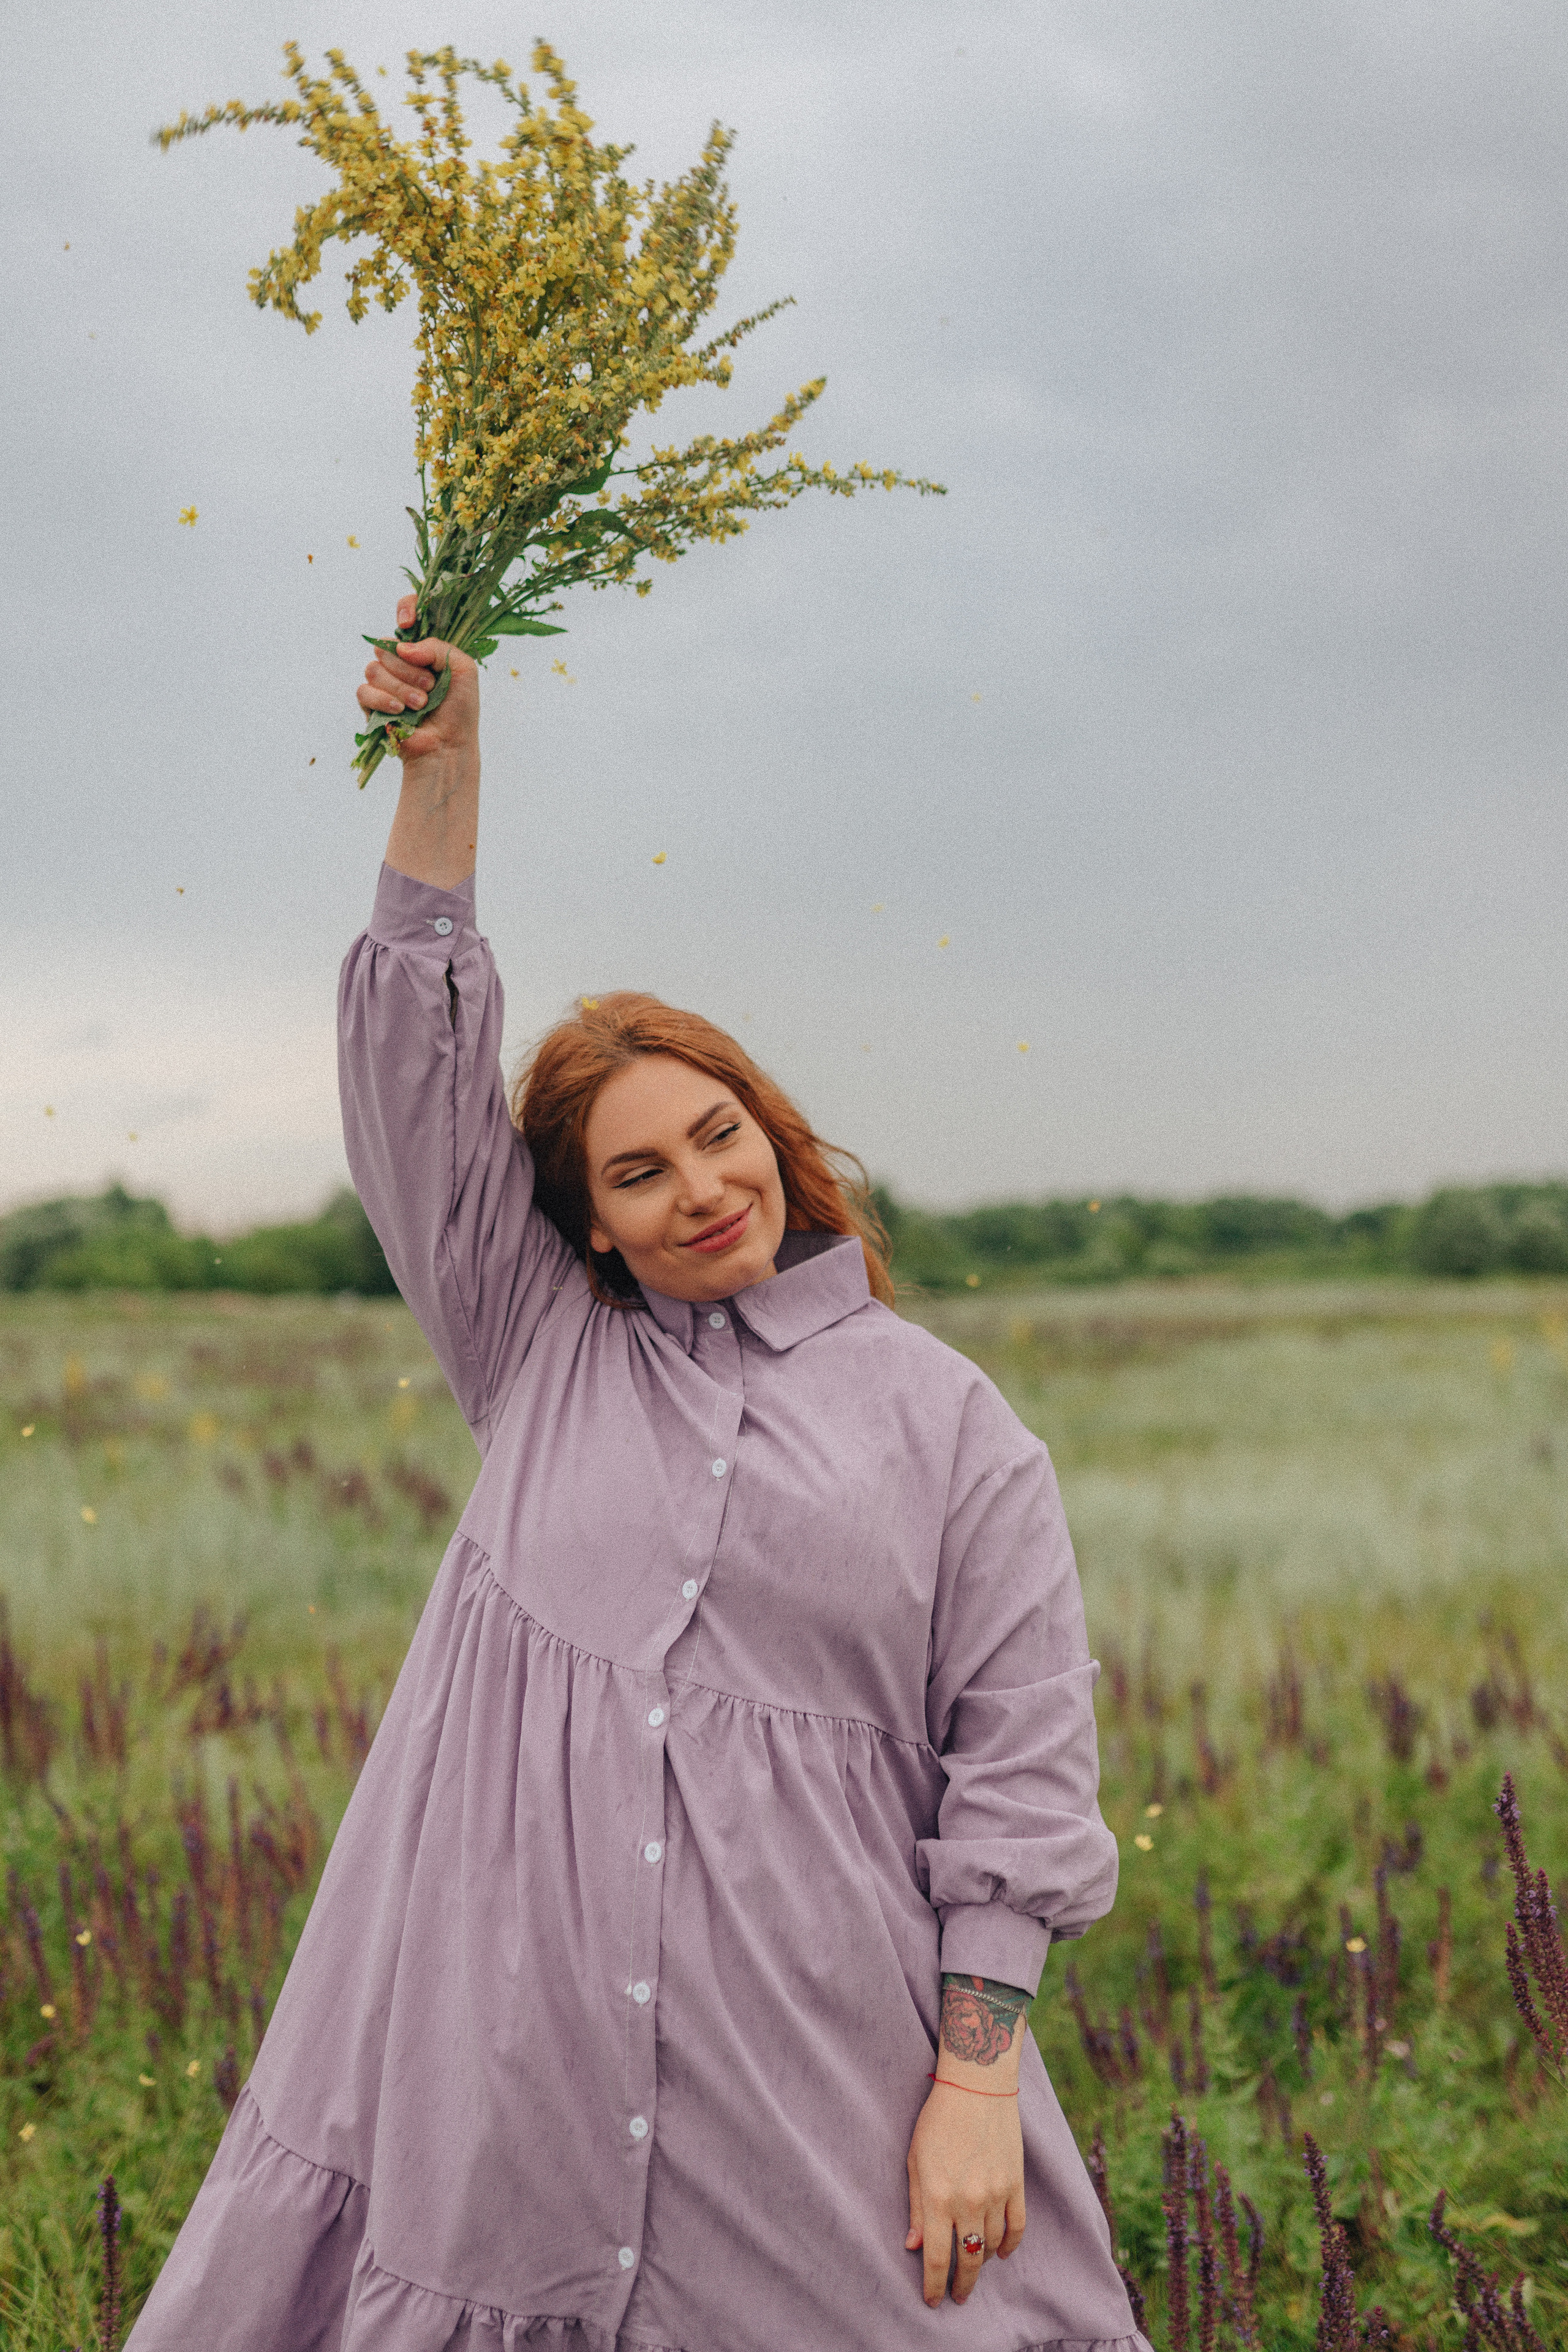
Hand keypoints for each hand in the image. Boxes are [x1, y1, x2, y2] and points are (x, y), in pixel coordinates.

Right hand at [357, 594, 480, 768]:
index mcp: (423, 647)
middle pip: (386, 646)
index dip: (405, 609)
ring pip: (374, 668)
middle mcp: (401, 660)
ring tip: (421, 704)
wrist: (448, 746)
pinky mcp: (371, 703)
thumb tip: (403, 647)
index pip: (407, 612)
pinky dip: (384, 700)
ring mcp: (384, 681)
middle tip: (430, 687)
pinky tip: (401, 711)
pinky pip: (364, 690)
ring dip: (400, 687)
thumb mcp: (463, 670)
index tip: (408, 623)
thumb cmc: (459, 710)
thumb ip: (437, 647)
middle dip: (409, 669)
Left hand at [905, 2079, 1025, 2306]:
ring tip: (973, 2266)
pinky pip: (1017, 2227)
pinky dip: (1010, 2245)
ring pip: (992, 2246)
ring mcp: (996, 2194)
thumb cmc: (938, 2120)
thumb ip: (916, 2206)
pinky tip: (1001, 2252)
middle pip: (968, 2260)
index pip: (936, 2257)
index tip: (932, 2301)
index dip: (933, 2285)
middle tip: (957, 2296)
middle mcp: (968, 2201)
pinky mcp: (1016, 2184)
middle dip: (962, 2285)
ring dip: (982, 2262)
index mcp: (938, 2197)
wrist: (977, 2086)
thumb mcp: (915, 2160)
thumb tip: (914, 2246)